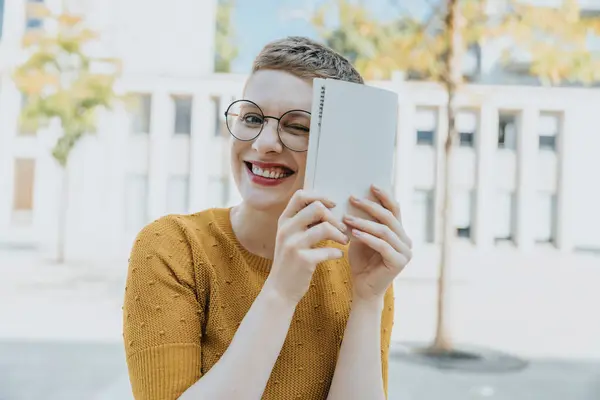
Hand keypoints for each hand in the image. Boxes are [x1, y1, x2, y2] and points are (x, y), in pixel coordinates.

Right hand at [266, 190, 348, 303]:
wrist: (279, 290)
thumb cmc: (290, 261)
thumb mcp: (290, 237)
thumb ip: (302, 222)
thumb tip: (325, 207)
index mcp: (284, 221)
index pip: (301, 195)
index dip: (320, 196)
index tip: (333, 205)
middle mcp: (286, 230)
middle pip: (316, 208)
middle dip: (334, 217)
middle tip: (342, 229)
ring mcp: (293, 245)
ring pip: (325, 227)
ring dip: (340, 234)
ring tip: (345, 241)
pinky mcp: (303, 260)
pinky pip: (328, 251)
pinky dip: (337, 253)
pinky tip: (338, 256)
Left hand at [345, 185, 411, 302]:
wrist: (363, 288)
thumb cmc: (361, 262)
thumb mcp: (361, 237)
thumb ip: (363, 222)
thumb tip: (355, 199)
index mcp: (400, 232)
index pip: (394, 209)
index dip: (384, 196)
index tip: (371, 185)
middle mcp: (406, 240)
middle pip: (389, 217)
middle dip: (370, 206)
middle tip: (353, 199)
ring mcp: (405, 252)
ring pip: (384, 230)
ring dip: (364, 222)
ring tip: (347, 218)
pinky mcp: (399, 262)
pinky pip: (382, 245)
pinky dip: (367, 238)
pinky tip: (354, 234)